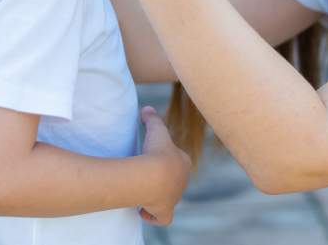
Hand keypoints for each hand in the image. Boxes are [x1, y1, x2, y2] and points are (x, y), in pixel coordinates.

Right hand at [138, 106, 190, 225]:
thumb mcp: (156, 129)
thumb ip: (152, 118)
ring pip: (168, 198)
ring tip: (144, 192)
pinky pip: (162, 218)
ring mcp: (174, 198)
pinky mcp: (164, 211)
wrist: (154, 175)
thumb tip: (146, 108)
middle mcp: (182, 182)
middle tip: (147, 175)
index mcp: (184, 162)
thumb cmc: (157, 151)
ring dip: (158, 196)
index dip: (167, 160)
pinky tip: (143, 211)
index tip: (155, 158)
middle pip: (174, 181)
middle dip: (163, 180)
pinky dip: (153, 216)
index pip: (179, 161)